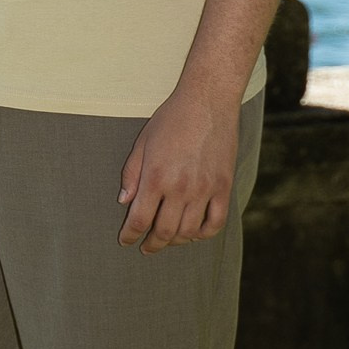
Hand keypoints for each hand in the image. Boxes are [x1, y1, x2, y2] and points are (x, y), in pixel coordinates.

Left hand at [116, 84, 238, 249]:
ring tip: (167, 239)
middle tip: (146, 247)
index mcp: (156, 177)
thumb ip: (132, 175)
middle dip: (151, 244)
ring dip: (175, 241)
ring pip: (189, 231)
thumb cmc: (171, 119)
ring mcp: (204, 190)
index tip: (126, 241)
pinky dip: (203, 234)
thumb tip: (125, 202)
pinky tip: (194, 232)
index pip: (139, 219)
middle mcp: (180, 188)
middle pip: (164, 232)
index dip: (130, 235)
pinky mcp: (224, 187)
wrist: (207, 101)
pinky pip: (215, 223)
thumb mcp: (142, 143)